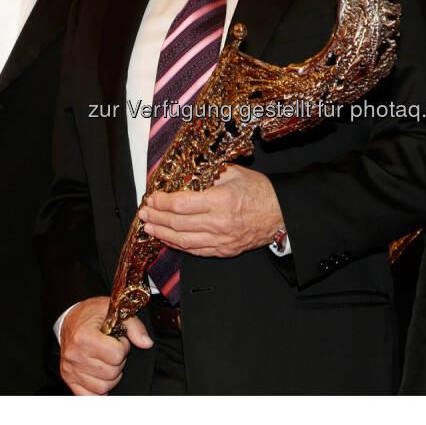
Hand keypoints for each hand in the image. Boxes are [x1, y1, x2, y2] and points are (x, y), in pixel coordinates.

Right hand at [60, 296, 151, 395]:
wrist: (70, 318)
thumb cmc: (91, 314)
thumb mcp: (115, 310)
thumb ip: (134, 326)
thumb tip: (146, 343)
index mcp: (84, 336)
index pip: (117, 354)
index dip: (124, 347)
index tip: (119, 340)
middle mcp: (75, 355)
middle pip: (111, 372)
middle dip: (119, 361)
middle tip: (113, 350)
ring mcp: (70, 369)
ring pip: (103, 387)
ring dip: (111, 376)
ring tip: (107, 360)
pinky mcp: (69, 379)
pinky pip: (88, 397)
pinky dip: (99, 391)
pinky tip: (102, 377)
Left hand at [139, 165, 284, 256]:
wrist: (281, 214)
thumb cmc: (260, 192)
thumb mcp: (235, 173)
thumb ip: (209, 173)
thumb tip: (185, 173)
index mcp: (221, 201)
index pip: (182, 204)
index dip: (163, 202)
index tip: (152, 198)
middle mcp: (219, 223)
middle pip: (179, 223)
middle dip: (157, 217)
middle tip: (144, 212)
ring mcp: (221, 240)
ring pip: (184, 241)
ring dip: (163, 234)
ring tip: (149, 227)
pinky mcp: (224, 250)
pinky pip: (196, 250)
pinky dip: (178, 245)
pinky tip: (168, 239)